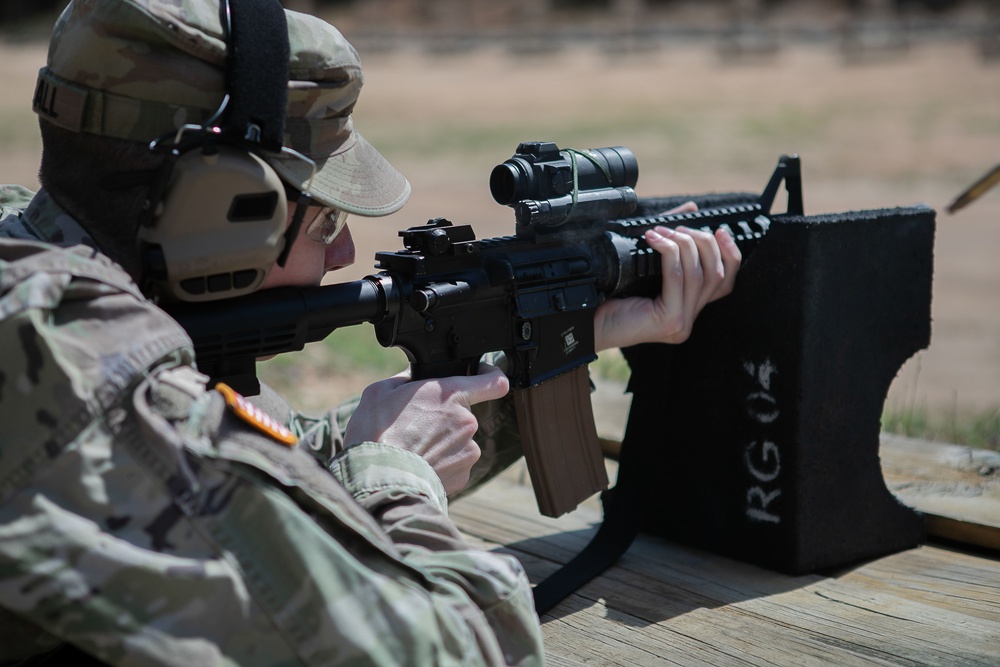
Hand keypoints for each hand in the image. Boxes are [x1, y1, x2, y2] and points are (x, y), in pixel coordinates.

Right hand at [344, 364, 509, 494]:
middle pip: (463, 413)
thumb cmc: (377, 432)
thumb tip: (412, 378)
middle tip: (417, 426)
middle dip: (445, 417)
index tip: (481, 376)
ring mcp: (468, 450)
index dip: (490, 376)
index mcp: (451, 394)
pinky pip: (455, 464)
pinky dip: (442, 464)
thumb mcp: (380, 392)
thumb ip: (404, 380)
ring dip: (443, 443)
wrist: (378, 478)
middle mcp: (467, 421)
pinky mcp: (463, 475)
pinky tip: (419, 465)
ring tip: (414, 450)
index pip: (494, 382)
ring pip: (459, 440)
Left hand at [593, 202, 740, 350]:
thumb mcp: (646, 264)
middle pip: (716, 275)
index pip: (724, 282)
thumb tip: (691, 209)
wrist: (586, 319)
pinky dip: (670, 254)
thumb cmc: (610, 294)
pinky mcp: (670, 320)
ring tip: (663, 231)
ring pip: (699, 275)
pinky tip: (655, 241)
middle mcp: (689, 319)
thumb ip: (670, 240)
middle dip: (704, 244)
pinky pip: (677, 278)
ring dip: (684, 245)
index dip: (730, 254)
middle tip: (679, 228)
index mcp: (687, 308)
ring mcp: (681, 322)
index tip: (722, 230)